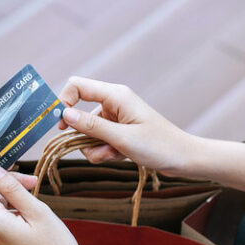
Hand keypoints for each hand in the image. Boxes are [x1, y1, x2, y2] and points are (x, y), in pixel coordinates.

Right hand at [57, 76, 195, 174]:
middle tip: (99, 148)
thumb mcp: (122, 138)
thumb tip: (64, 114)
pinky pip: (99, 141)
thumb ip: (92, 126)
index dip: (63, 102)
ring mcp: (116, 118)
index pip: (77, 86)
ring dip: (96, 148)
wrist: (183, 159)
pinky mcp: (119, 132)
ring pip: (88, 132)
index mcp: (115, 95)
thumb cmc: (159, 146)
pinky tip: (120, 156)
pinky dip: (105, 152)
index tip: (61, 126)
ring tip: (115, 154)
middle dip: (83, 136)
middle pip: (79, 113)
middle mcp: (114, 103)